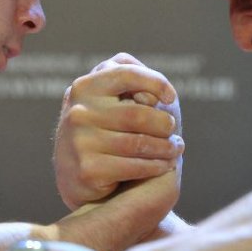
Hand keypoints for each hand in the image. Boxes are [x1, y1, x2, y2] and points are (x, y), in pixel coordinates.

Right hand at [54, 53, 183, 209]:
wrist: (75, 177)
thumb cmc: (104, 130)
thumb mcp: (109, 102)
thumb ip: (132, 88)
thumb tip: (156, 97)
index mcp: (84, 88)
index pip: (126, 74)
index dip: (155, 82)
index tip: (170, 97)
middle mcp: (79, 113)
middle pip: (138, 114)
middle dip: (163, 124)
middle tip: (172, 130)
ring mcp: (80, 143)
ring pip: (139, 143)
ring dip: (166, 147)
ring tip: (176, 148)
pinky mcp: (89, 171)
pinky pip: (136, 166)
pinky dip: (157, 165)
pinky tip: (165, 164)